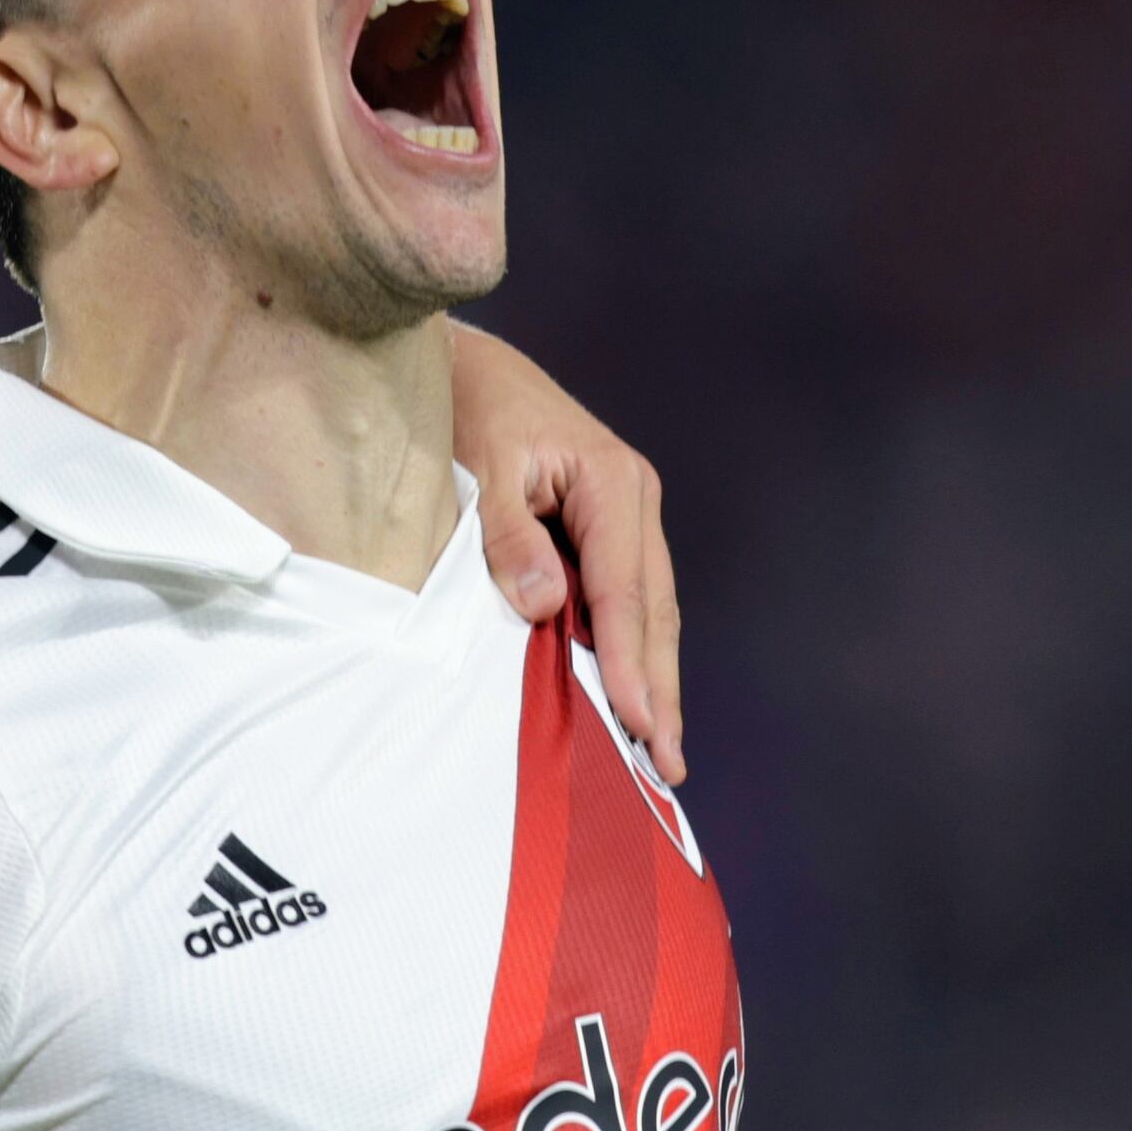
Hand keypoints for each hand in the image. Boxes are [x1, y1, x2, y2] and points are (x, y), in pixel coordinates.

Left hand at [446, 320, 684, 782]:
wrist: (466, 365)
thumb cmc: (468, 411)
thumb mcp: (481, 469)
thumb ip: (508, 539)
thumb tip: (544, 606)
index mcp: (611, 482)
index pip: (623, 591)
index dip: (628, 662)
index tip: (632, 721)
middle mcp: (633, 499)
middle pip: (653, 611)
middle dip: (659, 690)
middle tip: (665, 765)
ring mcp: (629, 514)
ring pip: (650, 611)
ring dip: (655, 680)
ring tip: (660, 750)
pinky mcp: (610, 528)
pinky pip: (629, 600)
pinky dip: (634, 652)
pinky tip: (635, 699)